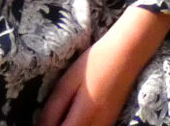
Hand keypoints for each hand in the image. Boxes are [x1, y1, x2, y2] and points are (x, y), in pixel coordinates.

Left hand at [38, 8, 169, 125]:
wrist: (129, 51)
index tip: (40, 123)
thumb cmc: (96, 62)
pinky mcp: (111, 122)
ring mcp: (107, 125)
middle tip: (49, 119)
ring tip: (59, 117)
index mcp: (84, 117)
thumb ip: (52, 110)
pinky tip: (72, 118)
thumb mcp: (67, 83)